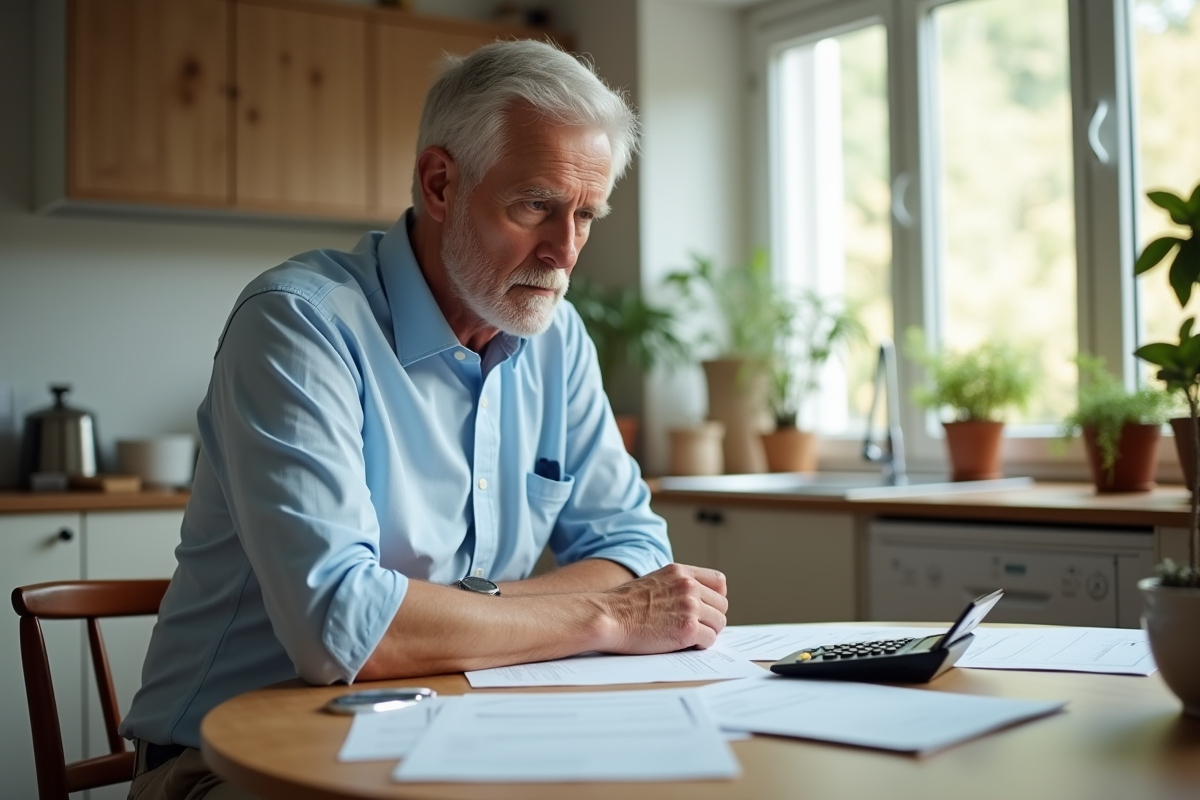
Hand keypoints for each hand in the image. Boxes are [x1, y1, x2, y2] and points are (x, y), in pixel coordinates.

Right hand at [598, 563, 727, 653]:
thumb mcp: (654, 581)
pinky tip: (683, 644)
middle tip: (695, 627)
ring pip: (719, 623)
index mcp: (680, 572)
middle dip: (711, 618)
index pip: (718, 581)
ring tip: (688, 636)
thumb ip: (676, 586)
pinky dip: (700, 645)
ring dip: (707, 632)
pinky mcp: (687, 629)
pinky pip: (710, 640)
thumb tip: (696, 602)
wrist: (607, 617)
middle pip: (722, 605)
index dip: (715, 598)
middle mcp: (688, 586)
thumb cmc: (623, 605)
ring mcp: (690, 607)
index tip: (706, 608)